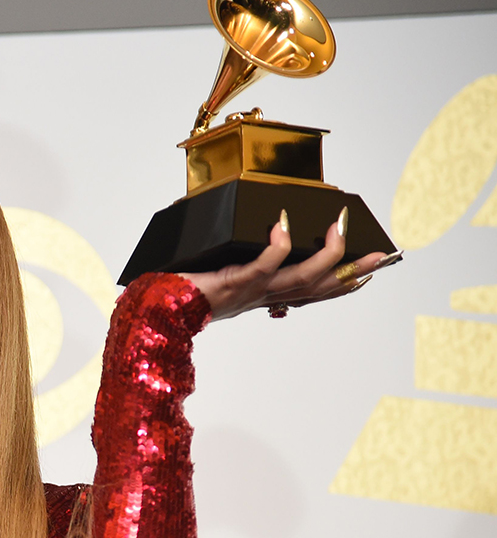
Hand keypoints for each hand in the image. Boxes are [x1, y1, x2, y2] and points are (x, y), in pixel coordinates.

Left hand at [183, 208, 400, 321]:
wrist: (156, 310)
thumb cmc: (184, 290)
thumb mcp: (221, 275)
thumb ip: (241, 261)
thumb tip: (260, 232)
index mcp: (262, 297)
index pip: (309, 292)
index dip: (340, 284)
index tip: (366, 272)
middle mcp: (261, 297)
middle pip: (316, 287)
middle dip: (350, 272)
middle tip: (379, 255)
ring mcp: (249, 292)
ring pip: (298, 279)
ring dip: (324, 256)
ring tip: (338, 230)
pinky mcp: (230, 283)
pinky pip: (260, 267)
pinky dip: (275, 248)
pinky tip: (281, 227)